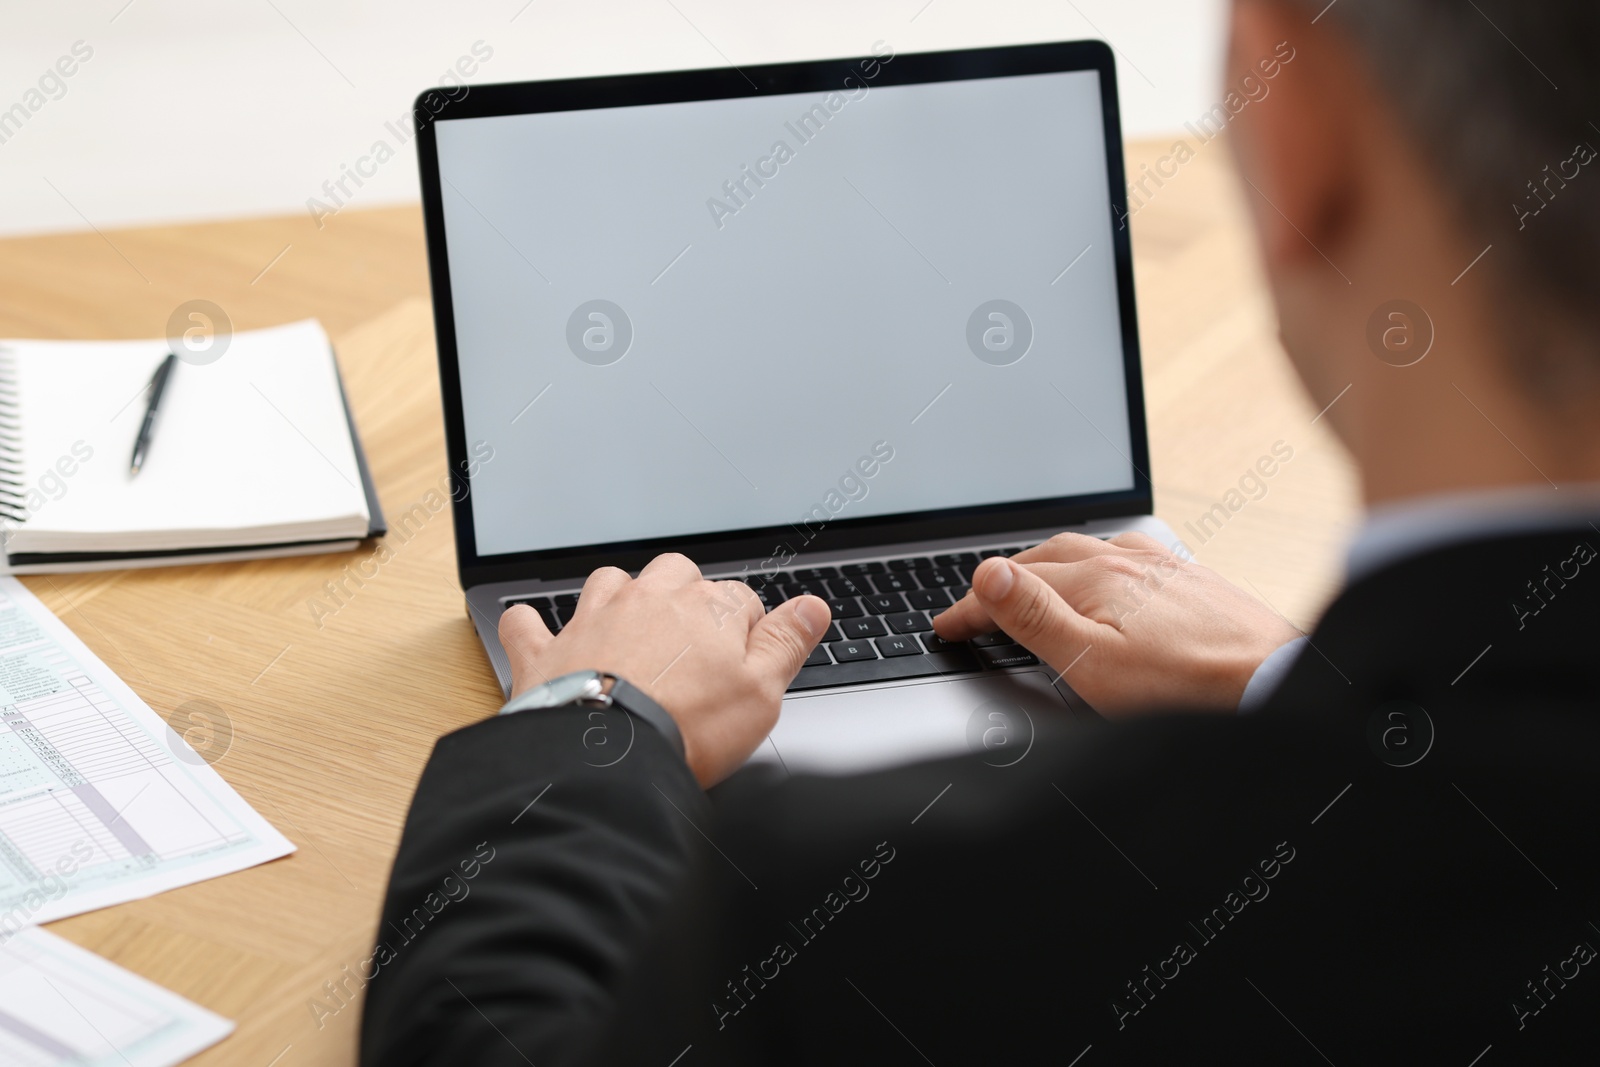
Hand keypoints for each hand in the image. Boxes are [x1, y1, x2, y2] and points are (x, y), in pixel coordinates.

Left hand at [497, 553, 831, 787]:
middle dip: (686, 596)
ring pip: (609, 583)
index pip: (739, 600)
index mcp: (706, 608)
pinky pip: (530, 623)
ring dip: (619, 597)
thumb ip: (786, 642)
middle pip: (675, 576)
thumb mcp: (762, 692)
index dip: (746, 630)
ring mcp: (593, 620)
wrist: (604, 757)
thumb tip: (813, 606)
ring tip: (629, 627)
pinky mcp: (547, 652)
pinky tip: (536, 632)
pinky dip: (533, 626)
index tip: (745, 659)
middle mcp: (648, 599)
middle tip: (692, 641)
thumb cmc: (687, 727)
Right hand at [933, 533, 1299, 714]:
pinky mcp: (1192, 580)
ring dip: (1048, 565)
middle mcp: (1128, 560)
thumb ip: (1035, 617)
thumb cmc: (1187, 686)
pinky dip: (1095, 564)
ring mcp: (1163, 567)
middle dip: (1003, 579)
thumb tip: (986, 574)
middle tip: (977, 605)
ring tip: (1029, 582)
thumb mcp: (1092, 662)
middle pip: (1046, 557)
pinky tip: (1107, 578)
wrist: (1276, 681)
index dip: (972, 607)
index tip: (946, 625)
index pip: (1012, 584)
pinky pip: (1129, 556)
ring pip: (1089, 550)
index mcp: (1095, 578)